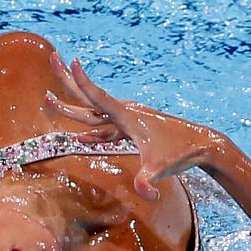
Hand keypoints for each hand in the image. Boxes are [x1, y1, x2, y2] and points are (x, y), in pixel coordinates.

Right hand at [46, 53, 228, 200]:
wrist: (200, 144)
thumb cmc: (179, 154)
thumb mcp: (160, 169)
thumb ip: (148, 182)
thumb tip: (147, 195)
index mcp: (127, 117)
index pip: (99, 97)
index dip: (83, 82)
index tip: (71, 61)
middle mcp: (125, 113)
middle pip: (89, 96)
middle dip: (68, 79)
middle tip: (52, 56)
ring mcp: (127, 120)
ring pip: (93, 110)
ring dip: (72, 104)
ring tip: (50, 98)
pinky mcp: (132, 128)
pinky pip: (104, 127)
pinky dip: (88, 127)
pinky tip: (80, 134)